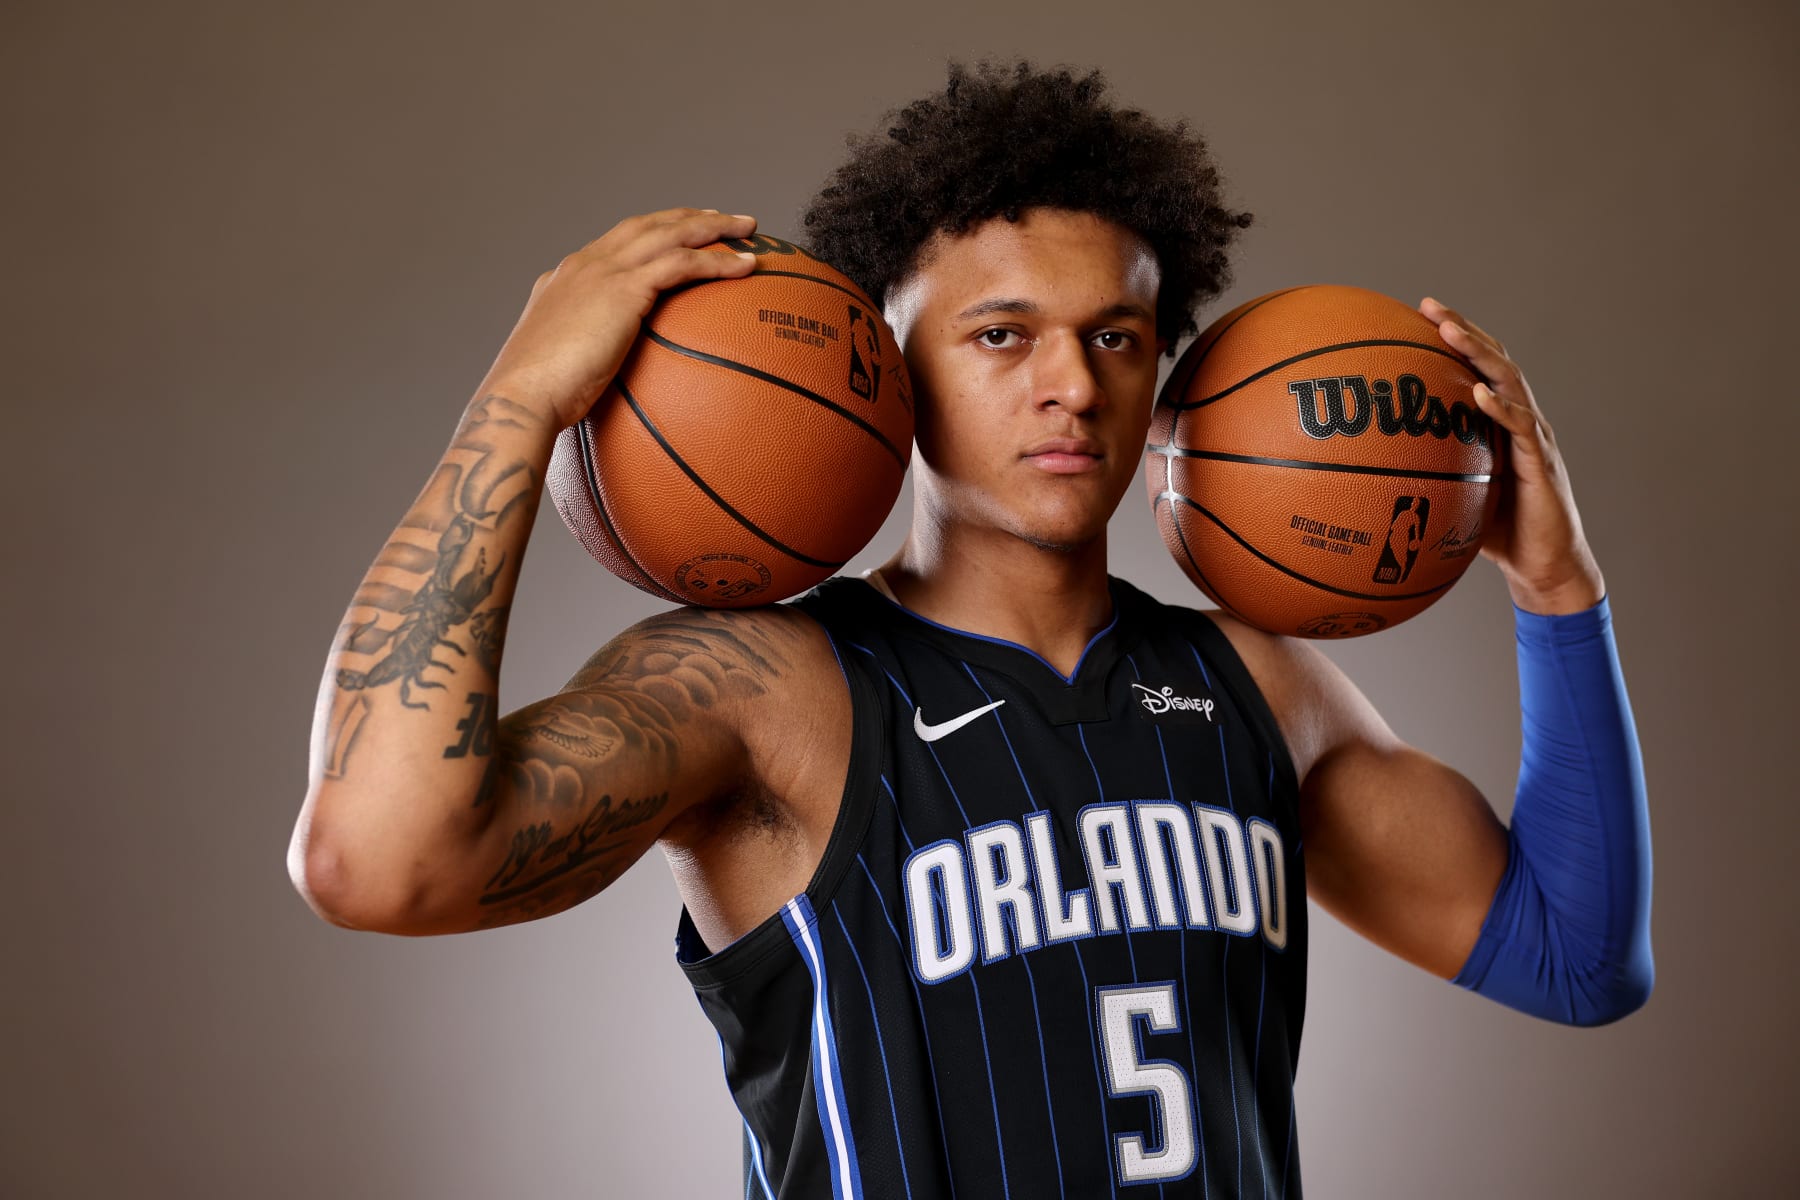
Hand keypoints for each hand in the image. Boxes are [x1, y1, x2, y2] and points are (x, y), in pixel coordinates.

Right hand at [479, 208, 759, 429]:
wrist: (521, 396)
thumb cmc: (536, 401)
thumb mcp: (560, 369)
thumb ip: (583, 361)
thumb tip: (600, 383)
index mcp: (567, 277)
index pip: (618, 241)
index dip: (654, 231)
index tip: (681, 231)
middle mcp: (585, 264)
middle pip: (648, 224)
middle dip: (689, 216)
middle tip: (725, 218)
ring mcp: (603, 272)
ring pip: (671, 233)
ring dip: (715, 226)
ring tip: (750, 228)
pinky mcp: (623, 289)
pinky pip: (683, 264)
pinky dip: (717, 260)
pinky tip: (747, 266)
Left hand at [1420, 297, 1604, 613]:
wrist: (1544, 566)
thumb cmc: (1495, 532)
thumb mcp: (1451, 497)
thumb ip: (1421, 476)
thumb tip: (1362, 474)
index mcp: (1498, 424)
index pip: (1476, 368)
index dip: (1454, 338)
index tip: (1419, 311)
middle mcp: (1520, 421)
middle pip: (1493, 362)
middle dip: (1463, 330)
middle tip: (1431, 306)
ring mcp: (1534, 440)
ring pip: (1509, 384)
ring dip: (1480, 354)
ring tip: (1452, 333)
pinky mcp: (1542, 465)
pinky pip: (1522, 430)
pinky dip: (1501, 409)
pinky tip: (1478, 393)